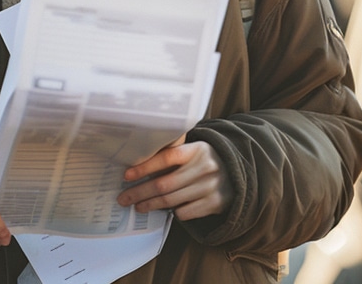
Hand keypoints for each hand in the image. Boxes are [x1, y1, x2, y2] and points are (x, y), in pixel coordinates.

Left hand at [118, 135, 233, 220]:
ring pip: (171, 201)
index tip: (127, 175)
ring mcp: (210, 187)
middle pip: (164, 184)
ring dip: (150, 205)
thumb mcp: (194, 151)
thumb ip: (173, 155)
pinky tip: (166, 209)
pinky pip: (184, 212)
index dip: (145, 167)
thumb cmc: (205, 162)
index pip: (167, 157)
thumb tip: (138, 167)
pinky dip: (173, 212)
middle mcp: (205, 167)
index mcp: (197, 149)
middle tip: (124, 198)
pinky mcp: (214, 204)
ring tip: (138, 206)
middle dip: (140, 192)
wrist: (237, 174)